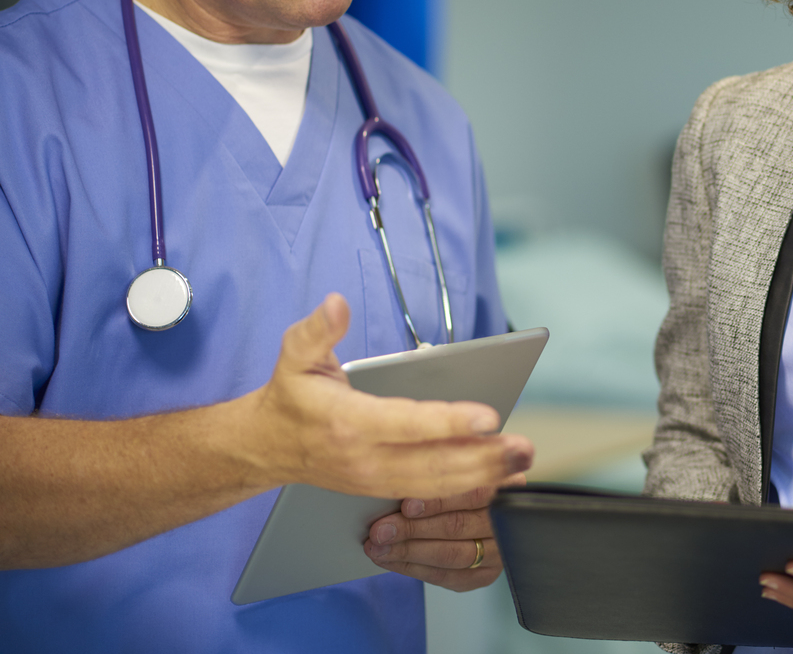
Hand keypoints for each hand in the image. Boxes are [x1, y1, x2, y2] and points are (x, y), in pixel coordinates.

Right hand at [241, 294, 534, 497]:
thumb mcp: (294, 355)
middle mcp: (365, 458)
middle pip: (432, 464)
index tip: (489, 416)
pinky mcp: (382, 488)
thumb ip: (318, 329)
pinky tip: (497, 480)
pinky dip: (466, 489)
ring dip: (482, 475)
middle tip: (523, 445)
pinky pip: (429, 493)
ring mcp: (374, 479)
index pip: (407, 424)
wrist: (264, 447)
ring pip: (436, 484)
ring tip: (521, 462)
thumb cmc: (289, 396)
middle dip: (482, 456)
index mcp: (348, 422)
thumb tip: (337, 303)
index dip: (449, 422)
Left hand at [364, 483, 521, 590]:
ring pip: (452, 555)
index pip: (474, 494)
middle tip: (381, 530)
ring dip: (409, 552)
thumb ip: (443, 468)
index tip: (406, 505)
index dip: (438, 501)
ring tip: (379, 547)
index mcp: (508, 484)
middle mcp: (508, 521)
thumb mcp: (463, 461)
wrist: (484, 509)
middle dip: (414, 529)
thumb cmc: (466, 482)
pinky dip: (415, 569)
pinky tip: (392, 560)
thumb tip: (404, 476)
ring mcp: (499, 551)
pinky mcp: (485, 574)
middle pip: (459, 526)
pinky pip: (447, 577)